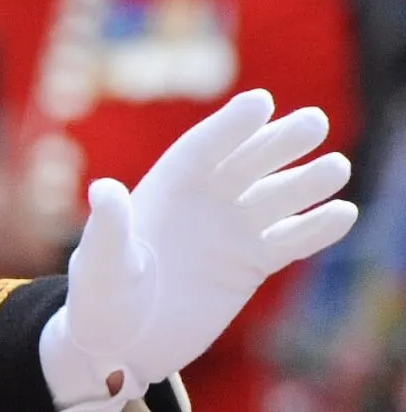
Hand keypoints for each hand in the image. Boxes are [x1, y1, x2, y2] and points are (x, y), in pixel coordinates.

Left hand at [45, 89, 357, 398]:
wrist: (121, 342)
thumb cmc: (98, 297)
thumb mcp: (99, 263)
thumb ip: (109, 228)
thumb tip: (104, 190)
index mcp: (162, 189)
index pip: (201, 149)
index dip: (230, 126)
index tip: (260, 102)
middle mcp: (200, 203)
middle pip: (246, 164)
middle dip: (278, 143)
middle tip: (315, 121)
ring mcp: (228, 232)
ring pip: (274, 198)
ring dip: (306, 183)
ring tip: (337, 167)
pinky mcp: (249, 264)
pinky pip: (288, 241)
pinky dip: (315, 229)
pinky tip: (344, 213)